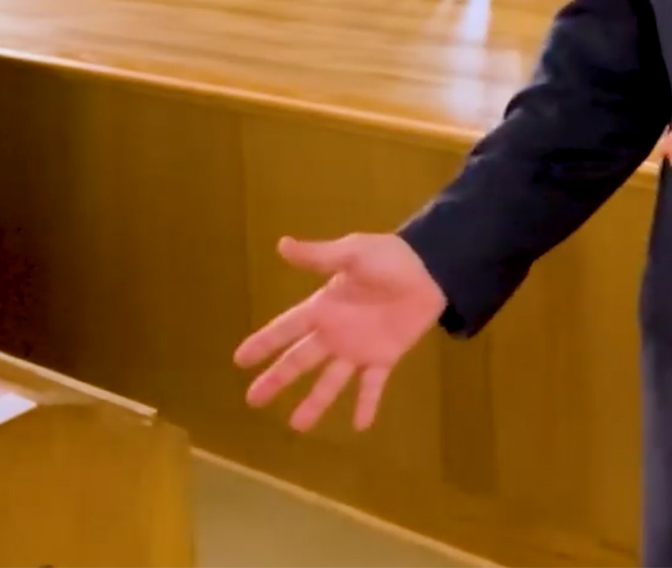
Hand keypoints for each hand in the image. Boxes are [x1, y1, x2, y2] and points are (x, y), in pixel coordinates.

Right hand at [233, 233, 444, 432]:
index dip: (263, 343)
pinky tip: (360, 426)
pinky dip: (367, 404)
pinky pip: (372, 385)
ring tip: (298, 427)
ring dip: (315, 403)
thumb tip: (281, 244)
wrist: (432, 269)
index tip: (239, 360)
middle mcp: (335, 333)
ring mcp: (359, 348)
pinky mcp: (385, 357)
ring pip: (331, 381)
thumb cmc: (391, 259)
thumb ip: (319, 256)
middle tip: (253, 400)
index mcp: (323, 308)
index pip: (286, 329)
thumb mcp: (353, 252)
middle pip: (299, 361)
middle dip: (276, 379)